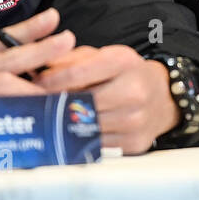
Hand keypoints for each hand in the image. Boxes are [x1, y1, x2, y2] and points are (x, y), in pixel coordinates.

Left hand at [33, 45, 180, 154]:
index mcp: (123, 62)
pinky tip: (71, 131)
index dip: (52, 81)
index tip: (35, 85)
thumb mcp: (104, 56)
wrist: (162, 97)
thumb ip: (72, 59)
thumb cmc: (126, 74)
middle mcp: (133, 91)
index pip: (78, 73)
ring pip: (86, 126)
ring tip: (51, 116)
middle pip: (81, 102)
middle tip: (36, 103)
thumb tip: (40, 71)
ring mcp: (135, 120)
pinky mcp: (134, 142)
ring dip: (64, 124)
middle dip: (55, 103)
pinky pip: (96, 144)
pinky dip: (80, 138)